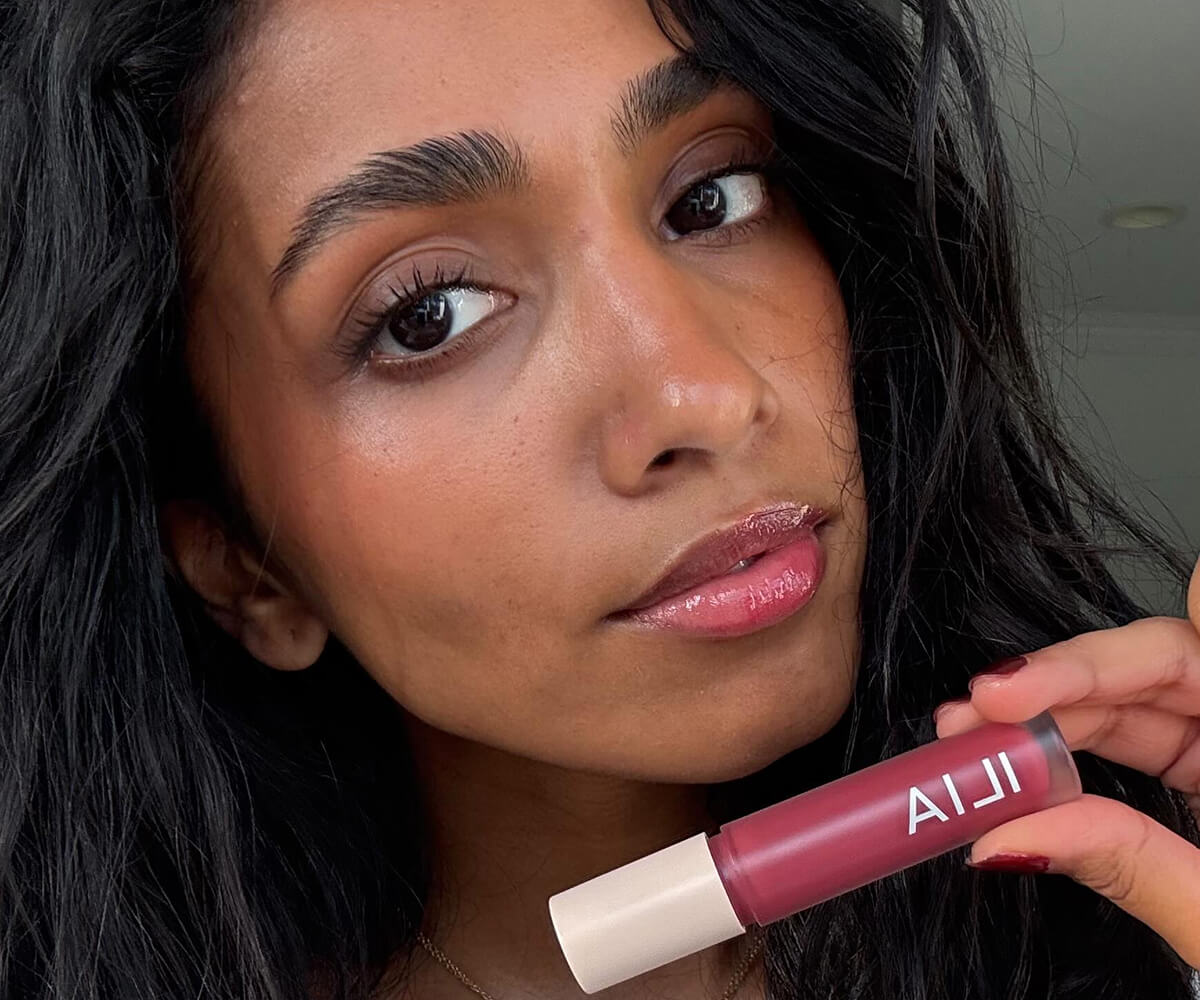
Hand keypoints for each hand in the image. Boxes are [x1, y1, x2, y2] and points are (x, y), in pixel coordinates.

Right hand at [933, 553, 1199, 967]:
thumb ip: (1135, 870)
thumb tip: (1008, 836)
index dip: (1140, 639)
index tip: (1036, 675)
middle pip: (1162, 670)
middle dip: (1058, 686)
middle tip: (975, 712)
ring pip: (1138, 706)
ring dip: (1048, 720)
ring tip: (971, 744)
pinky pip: (1141, 747)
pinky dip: (1074, 758)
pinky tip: (1023, 768)